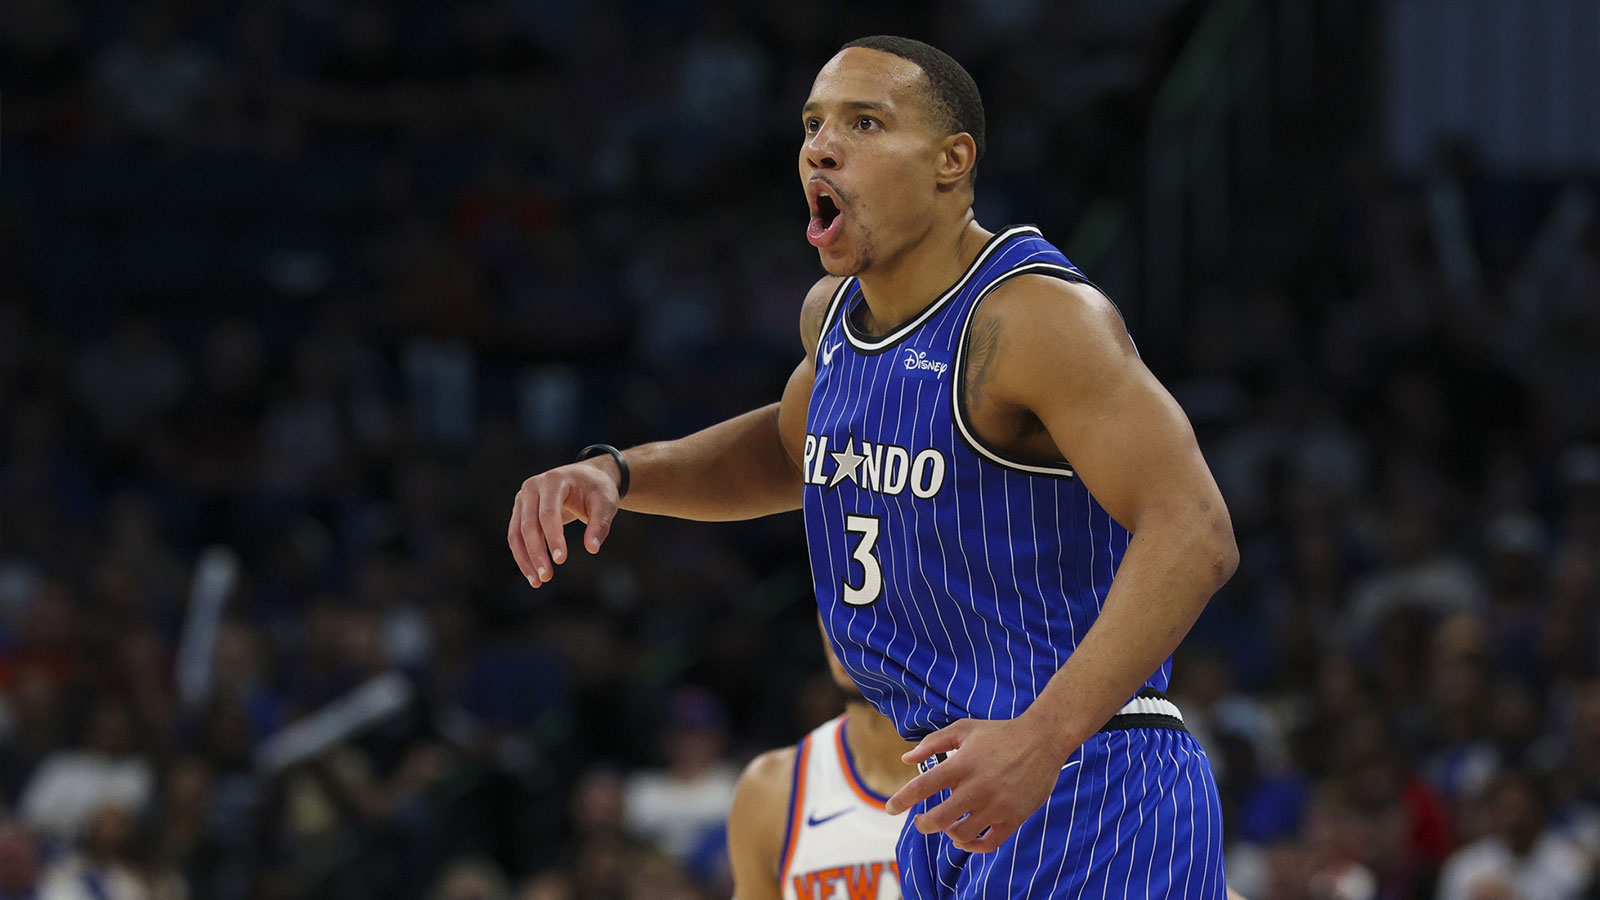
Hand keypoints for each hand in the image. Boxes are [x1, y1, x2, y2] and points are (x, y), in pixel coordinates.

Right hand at [508, 458, 620, 586]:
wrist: (586, 477)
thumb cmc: (597, 489)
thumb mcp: (606, 503)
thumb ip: (600, 524)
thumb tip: (592, 548)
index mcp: (553, 480)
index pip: (548, 512)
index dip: (553, 537)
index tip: (561, 560)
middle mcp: (532, 487)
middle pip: (529, 524)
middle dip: (536, 553)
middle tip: (547, 577)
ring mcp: (523, 498)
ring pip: (517, 532)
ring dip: (525, 559)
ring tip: (538, 582)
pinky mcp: (520, 510)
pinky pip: (516, 535)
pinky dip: (523, 555)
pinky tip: (532, 573)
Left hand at [885, 715, 1072, 853]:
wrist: (1043, 739)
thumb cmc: (999, 733)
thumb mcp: (964, 728)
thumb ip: (933, 742)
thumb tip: (905, 759)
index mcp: (961, 764)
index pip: (922, 787)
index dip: (902, 800)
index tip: (889, 808)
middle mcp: (977, 787)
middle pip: (939, 820)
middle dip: (923, 824)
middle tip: (921, 822)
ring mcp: (996, 805)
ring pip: (961, 834)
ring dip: (949, 833)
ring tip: (949, 825)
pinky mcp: (1014, 817)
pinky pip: (988, 843)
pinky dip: (972, 845)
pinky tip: (965, 838)